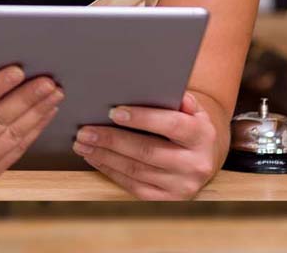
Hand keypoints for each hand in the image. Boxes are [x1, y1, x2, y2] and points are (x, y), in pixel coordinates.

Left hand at [73, 92, 220, 199]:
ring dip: (104, 156)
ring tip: (82, 143)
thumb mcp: (190, 108)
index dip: (142, 118)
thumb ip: (175, 98)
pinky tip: (94, 157)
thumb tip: (155, 87)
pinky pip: (134, 186)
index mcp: (202, 135)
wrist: (204, 157)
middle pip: (147, 151)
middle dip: (112, 140)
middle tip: (85, 130)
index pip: (171, 125)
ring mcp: (182, 185)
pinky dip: (110, 170)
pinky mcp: (168, 200)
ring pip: (136, 170)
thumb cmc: (187, 124)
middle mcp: (196, 164)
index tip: (113, 112)